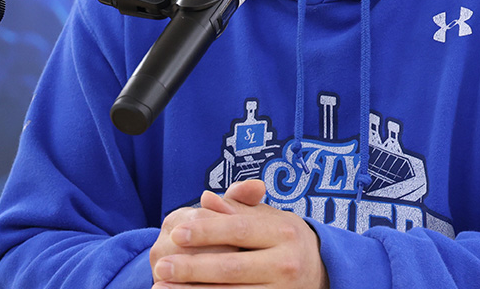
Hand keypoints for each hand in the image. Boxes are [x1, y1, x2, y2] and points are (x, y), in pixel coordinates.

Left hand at [149, 180, 327, 287]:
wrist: (318, 270)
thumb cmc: (283, 238)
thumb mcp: (268, 217)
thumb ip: (237, 208)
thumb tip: (206, 199)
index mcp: (285, 231)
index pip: (240, 230)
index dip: (207, 231)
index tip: (176, 231)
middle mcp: (286, 262)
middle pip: (232, 266)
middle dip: (193, 268)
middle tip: (162, 266)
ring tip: (162, 288)